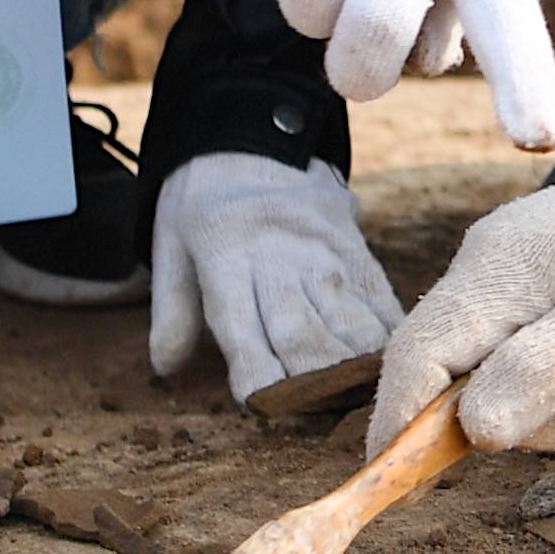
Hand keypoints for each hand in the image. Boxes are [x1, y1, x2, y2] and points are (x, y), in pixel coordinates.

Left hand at [148, 153, 406, 404]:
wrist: (253, 135)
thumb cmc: (201, 201)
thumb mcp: (170, 247)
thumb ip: (172, 310)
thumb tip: (167, 370)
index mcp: (224, 251)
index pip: (241, 324)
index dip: (255, 372)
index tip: (262, 406)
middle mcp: (278, 251)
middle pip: (299, 328)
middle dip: (308, 378)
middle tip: (316, 417)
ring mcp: (322, 246)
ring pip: (344, 313)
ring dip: (350, 363)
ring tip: (354, 399)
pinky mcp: (353, 243)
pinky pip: (374, 292)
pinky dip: (383, 329)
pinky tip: (387, 359)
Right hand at [369, 128, 554, 454]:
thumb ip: (545, 371)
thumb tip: (474, 431)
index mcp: (493, 274)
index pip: (414, 357)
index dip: (397, 426)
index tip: (398, 488)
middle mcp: (488, 275)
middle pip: (462, 381)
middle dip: (533, 415)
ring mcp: (515, 285)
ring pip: (509, 382)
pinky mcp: (545, 296)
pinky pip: (544, 364)